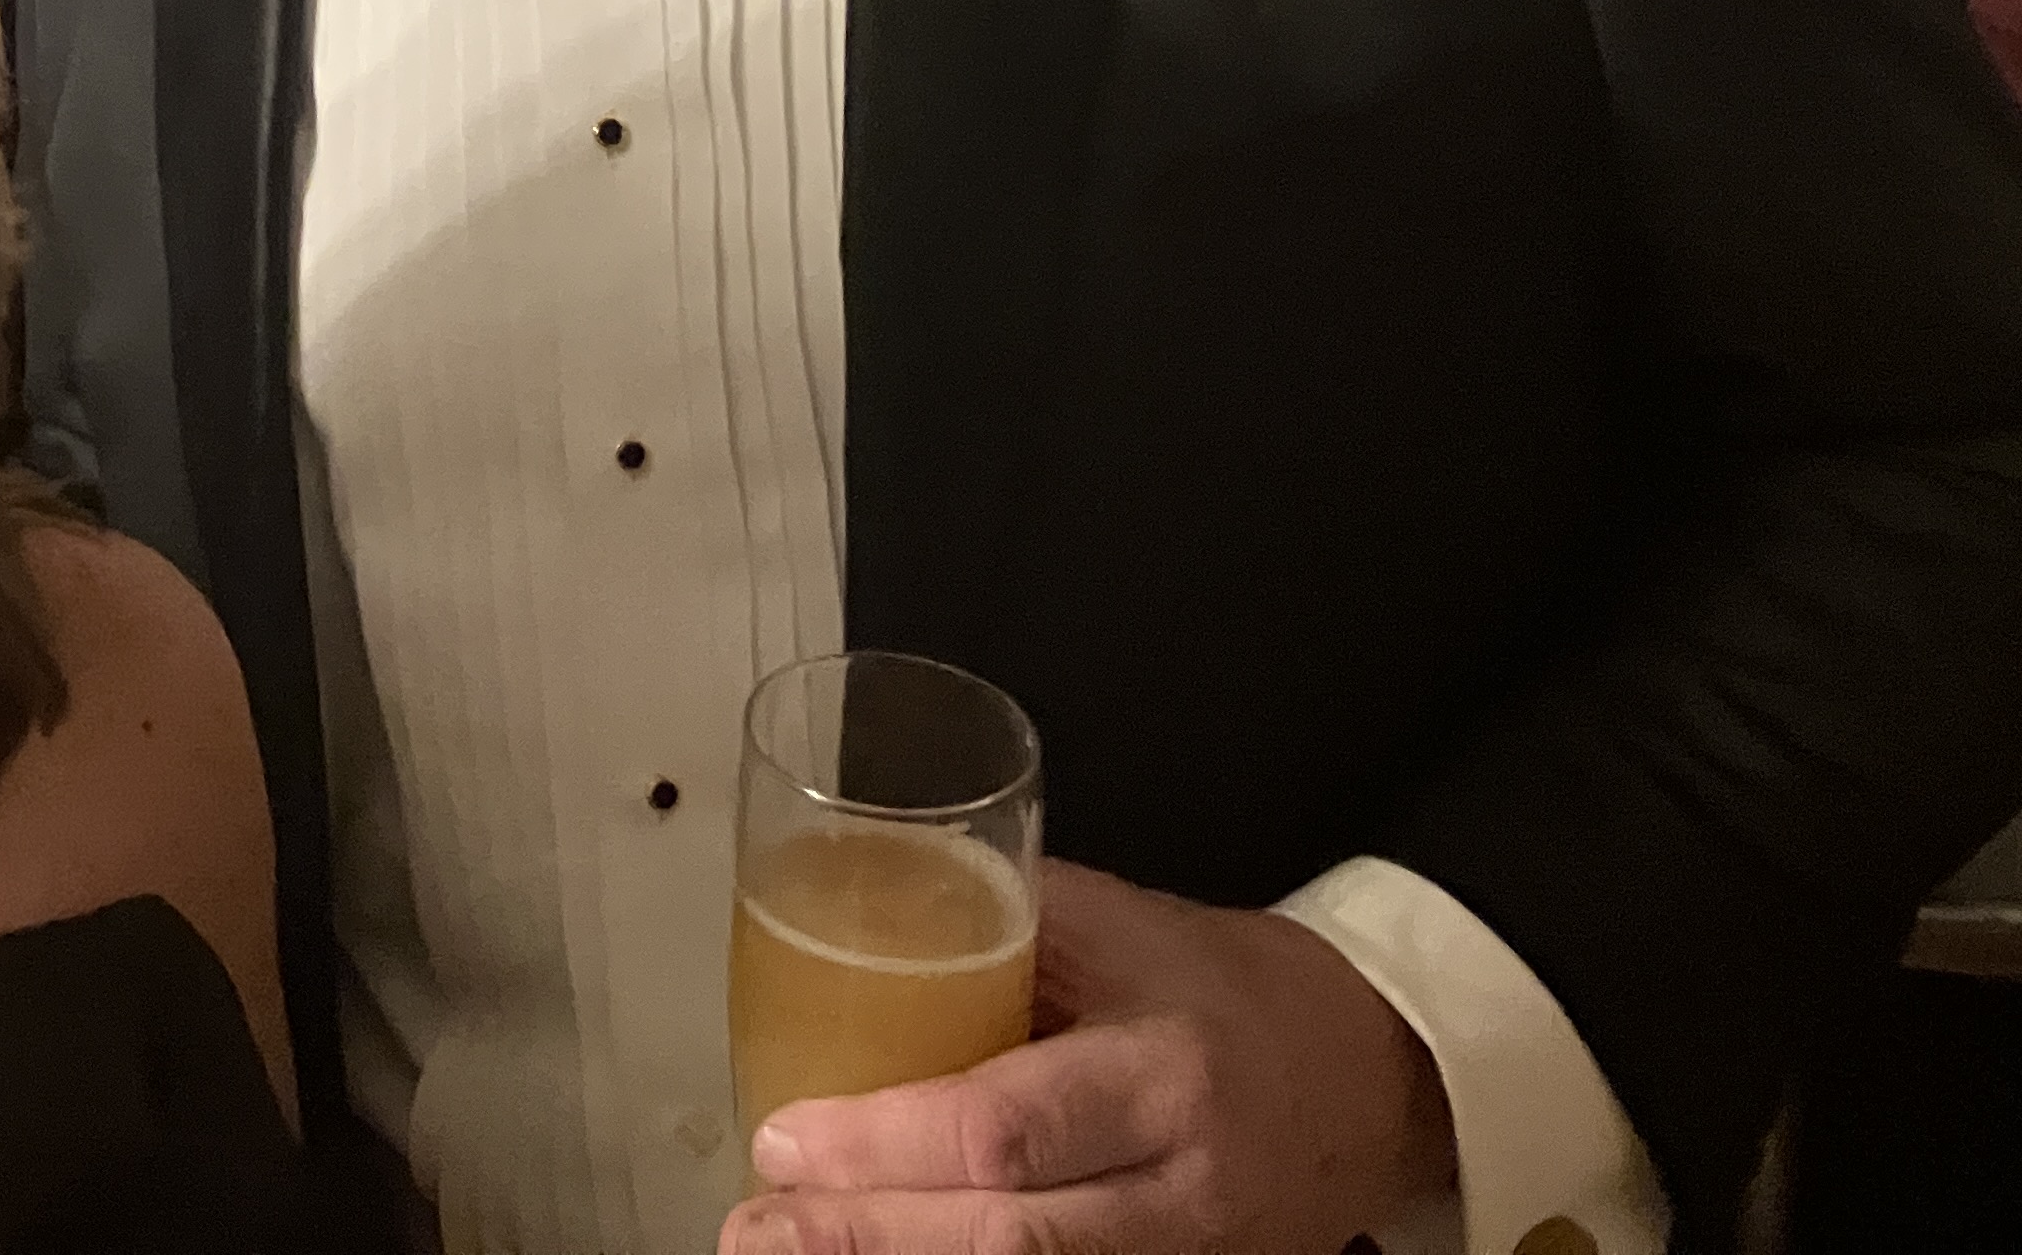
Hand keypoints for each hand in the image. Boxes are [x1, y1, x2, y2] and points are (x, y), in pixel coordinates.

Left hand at [722, 859, 1455, 1254]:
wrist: (1370, 1075)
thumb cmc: (1226, 989)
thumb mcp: (1120, 927)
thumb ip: (995, 921)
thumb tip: (845, 905)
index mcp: (1162, 1072)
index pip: (1006, 1129)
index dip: (885, 1146)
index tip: (785, 1140)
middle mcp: (1182, 1188)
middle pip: (1009, 1243)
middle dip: (866, 1242)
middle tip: (754, 1230)